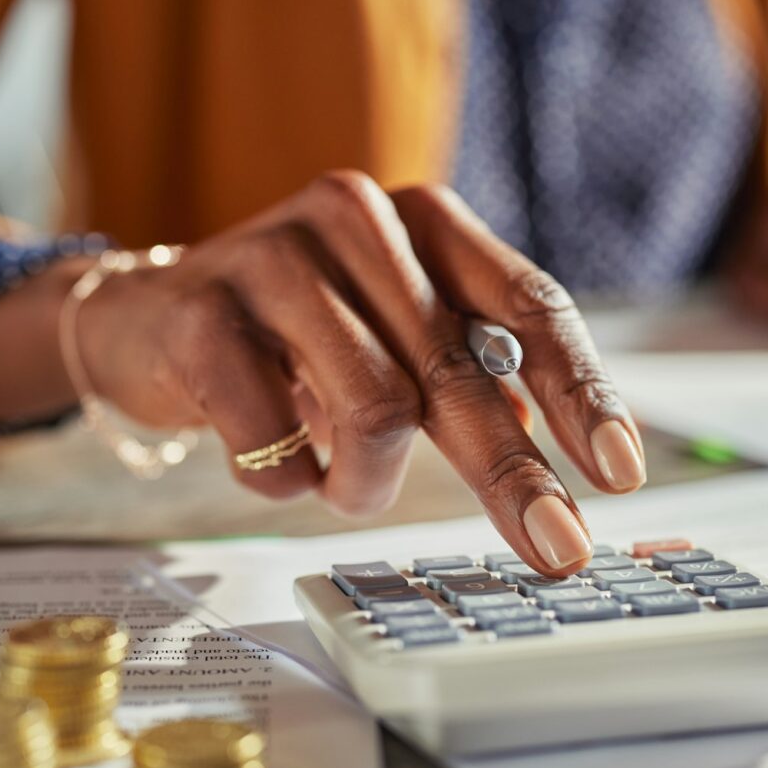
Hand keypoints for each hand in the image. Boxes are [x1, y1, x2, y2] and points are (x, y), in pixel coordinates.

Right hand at [0, 172, 645, 574]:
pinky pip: (277, 440)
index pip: (524, 303)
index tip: (617, 472)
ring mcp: (273, 259)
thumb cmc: (290, 332)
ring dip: (366, 481)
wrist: (149, 316)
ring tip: (344, 487)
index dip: (581, 391)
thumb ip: (461, 364)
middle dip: (512, 475)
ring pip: (375, 409)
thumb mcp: (386, 329)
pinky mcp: (203, 315)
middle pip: (460, 369)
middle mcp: (354, 219)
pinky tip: (272, 458)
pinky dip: (288, 478)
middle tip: (555, 548)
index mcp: (417, 219)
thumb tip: (544, 437)